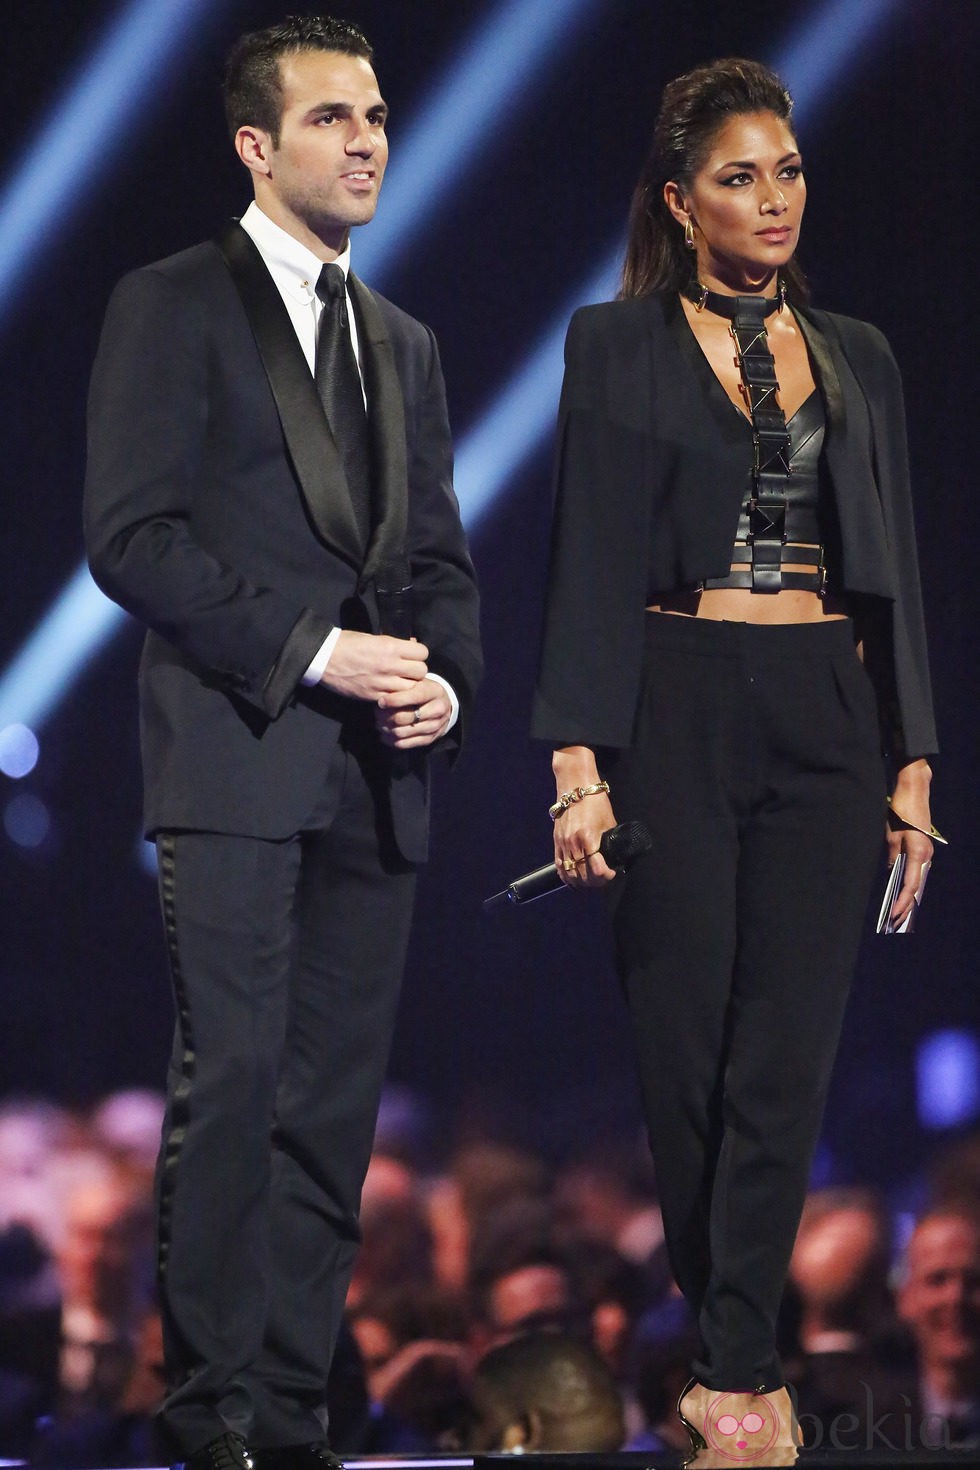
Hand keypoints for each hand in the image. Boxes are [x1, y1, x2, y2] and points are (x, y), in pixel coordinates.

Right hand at [319, 630, 427, 700]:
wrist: (324, 658)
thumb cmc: (347, 643)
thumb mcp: (373, 637)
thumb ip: (394, 643)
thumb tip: (411, 644)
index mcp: (390, 647)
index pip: (422, 652)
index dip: (418, 653)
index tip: (412, 655)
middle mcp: (390, 665)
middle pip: (421, 671)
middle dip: (416, 670)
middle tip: (408, 670)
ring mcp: (383, 683)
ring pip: (412, 688)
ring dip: (409, 685)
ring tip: (401, 682)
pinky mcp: (374, 696)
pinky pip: (396, 700)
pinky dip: (396, 697)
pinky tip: (391, 692)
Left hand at [375, 676, 451, 747]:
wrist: (445, 704)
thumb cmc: (425, 690)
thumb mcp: (419, 682)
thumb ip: (404, 686)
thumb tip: (383, 694)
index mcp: (433, 692)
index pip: (412, 697)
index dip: (394, 700)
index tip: (380, 702)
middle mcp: (437, 710)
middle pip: (403, 718)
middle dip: (385, 717)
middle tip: (377, 713)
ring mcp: (434, 726)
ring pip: (401, 732)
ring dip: (386, 729)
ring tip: (380, 723)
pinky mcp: (429, 739)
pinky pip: (404, 744)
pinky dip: (390, 740)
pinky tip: (385, 734)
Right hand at [553, 793, 618, 887]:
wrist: (575, 786)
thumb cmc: (594, 801)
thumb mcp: (609, 821)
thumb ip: (610, 841)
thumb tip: (615, 855)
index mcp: (588, 838)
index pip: (597, 869)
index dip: (607, 876)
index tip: (612, 873)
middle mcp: (573, 843)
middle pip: (583, 875)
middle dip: (596, 881)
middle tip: (604, 878)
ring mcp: (563, 843)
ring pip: (570, 874)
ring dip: (581, 882)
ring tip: (591, 880)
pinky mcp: (556, 842)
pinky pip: (559, 865)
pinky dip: (567, 876)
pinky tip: (575, 879)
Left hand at [886, 758, 933, 924]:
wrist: (915, 789)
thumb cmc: (902, 810)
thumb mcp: (891, 834)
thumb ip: (892, 853)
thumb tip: (891, 868)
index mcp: (918, 854)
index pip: (911, 885)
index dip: (903, 902)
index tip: (894, 914)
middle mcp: (925, 854)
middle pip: (916, 885)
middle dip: (906, 903)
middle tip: (895, 920)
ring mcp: (925, 850)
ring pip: (917, 878)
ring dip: (907, 893)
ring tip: (897, 909)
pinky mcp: (922, 845)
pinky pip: (916, 868)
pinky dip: (908, 881)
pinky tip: (900, 887)